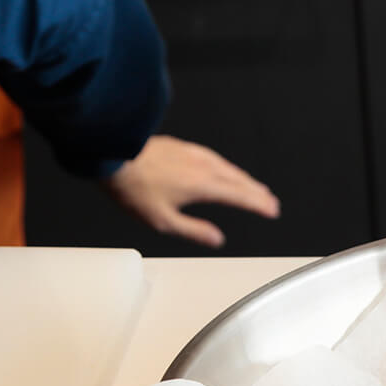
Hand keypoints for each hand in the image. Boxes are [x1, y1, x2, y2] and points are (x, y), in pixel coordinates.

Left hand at [102, 135, 280, 247]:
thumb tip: (217, 238)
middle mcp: (203, 167)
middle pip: (239, 180)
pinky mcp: (184, 147)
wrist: (114, 154)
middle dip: (256, 191)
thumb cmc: (134, 188)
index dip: (258, 204)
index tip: (272, 209)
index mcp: (203, 186)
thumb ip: (194, 230)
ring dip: (244, 179)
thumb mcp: (162, 220)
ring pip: (228, 167)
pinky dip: (227, 167)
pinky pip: (215, 158)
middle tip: (269, 200)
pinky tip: (224, 169)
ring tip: (254, 186)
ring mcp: (194, 154)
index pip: (239, 196)